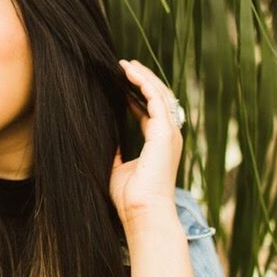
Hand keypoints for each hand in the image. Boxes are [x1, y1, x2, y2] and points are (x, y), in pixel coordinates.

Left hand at [110, 59, 182, 225]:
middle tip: (126, 66)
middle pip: (159, 99)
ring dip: (144, 76)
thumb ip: (117, 152)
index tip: (123, 85)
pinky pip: (156, 98)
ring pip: (160, 94)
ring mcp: (170, 133)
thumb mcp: (119, 168)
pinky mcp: (165, 132)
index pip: (152, 113)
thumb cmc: (131, 198)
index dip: (138, 96)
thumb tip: (106, 139)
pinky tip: (130, 72)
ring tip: (127, 64)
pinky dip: (144, 82)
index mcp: (159, 144)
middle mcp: (168, 136)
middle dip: (143, 81)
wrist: (143, 212)